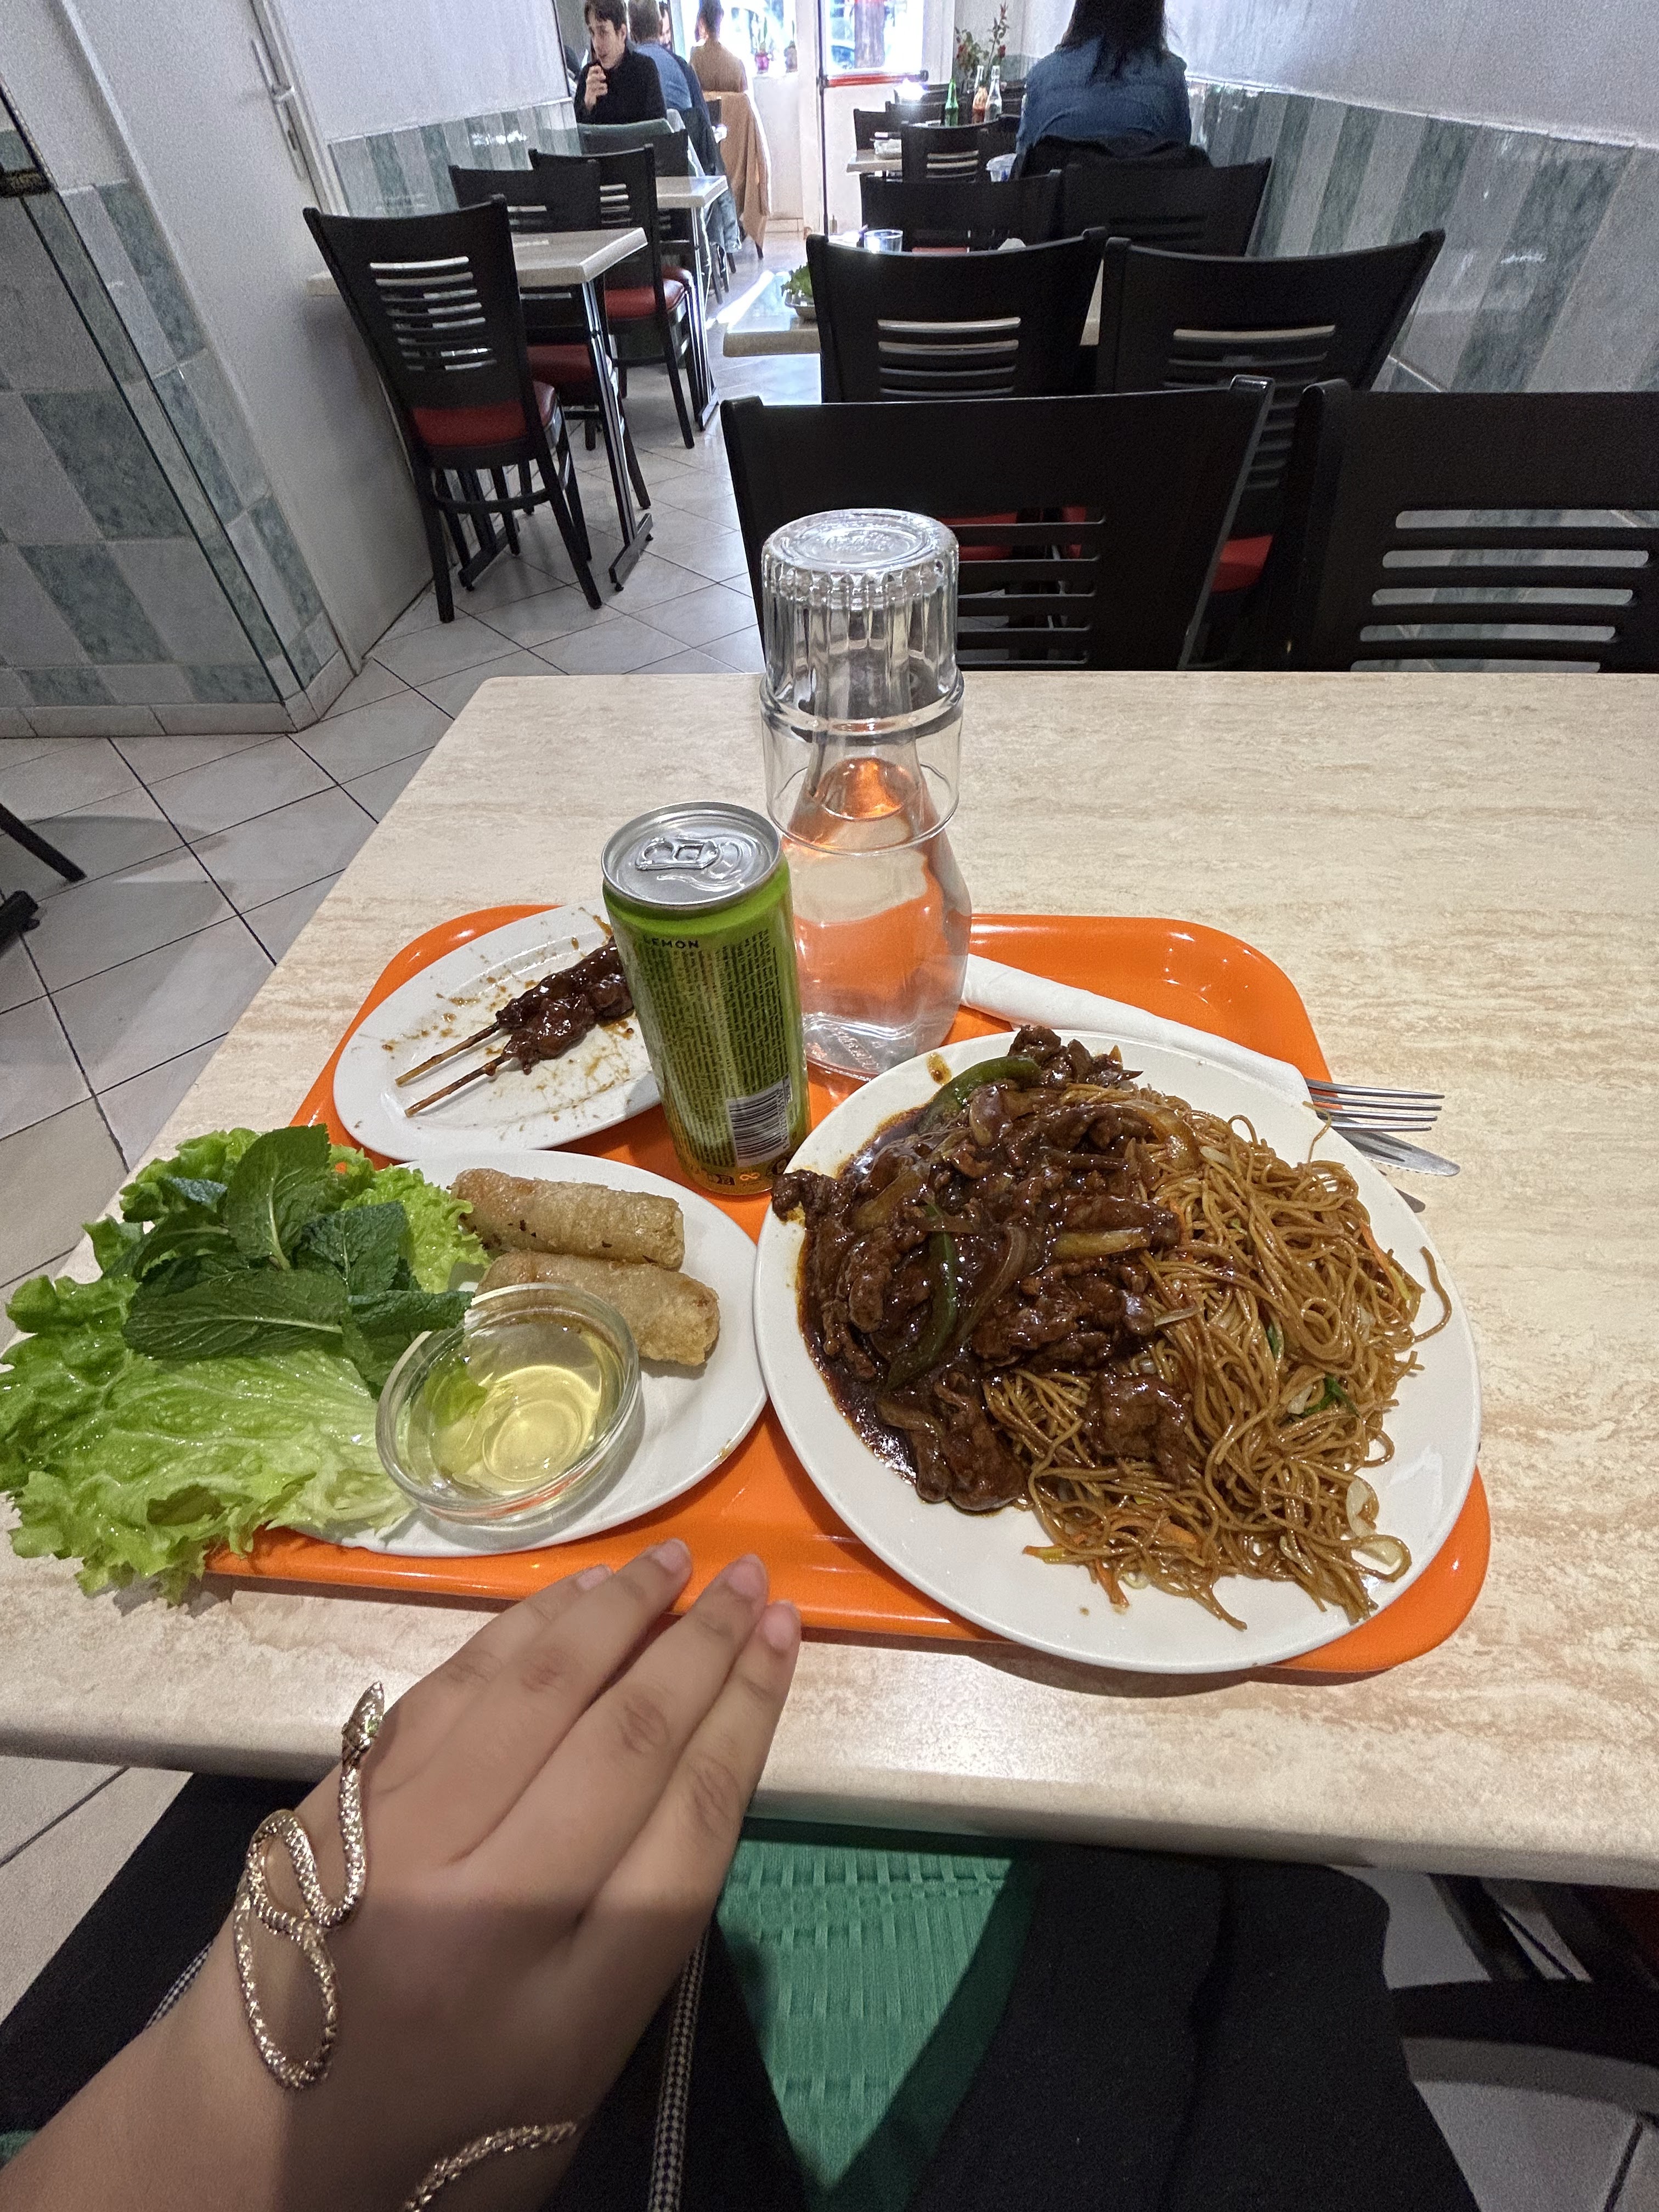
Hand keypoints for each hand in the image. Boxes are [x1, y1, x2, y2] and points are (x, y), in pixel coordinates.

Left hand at [1, 1544, 798, 2211]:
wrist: (249, 2148)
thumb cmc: (445, 2126)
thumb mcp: (578, 2061)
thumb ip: (640, 1924)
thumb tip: (694, 1756)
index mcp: (567, 2011)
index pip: (687, 1826)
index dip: (746, 1716)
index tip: (785, 1640)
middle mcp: (484, 1913)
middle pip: (623, 1743)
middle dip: (701, 1647)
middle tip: (751, 1580)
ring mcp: (399, 1846)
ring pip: (532, 1692)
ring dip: (614, 1611)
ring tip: (672, 1561)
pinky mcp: (338, 1805)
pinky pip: (449, 1689)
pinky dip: (521, 1631)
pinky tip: (572, 1599)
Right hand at [585, 62, 607, 103]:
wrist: (590, 99)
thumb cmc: (596, 87)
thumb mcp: (598, 79)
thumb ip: (600, 74)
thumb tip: (602, 70)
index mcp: (590, 76)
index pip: (591, 70)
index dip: (595, 68)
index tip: (600, 69)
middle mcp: (588, 82)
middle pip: (591, 78)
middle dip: (598, 76)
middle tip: (604, 77)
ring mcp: (589, 89)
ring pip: (592, 85)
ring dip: (600, 84)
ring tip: (605, 85)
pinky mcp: (591, 95)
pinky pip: (595, 93)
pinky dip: (601, 91)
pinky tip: (605, 91)